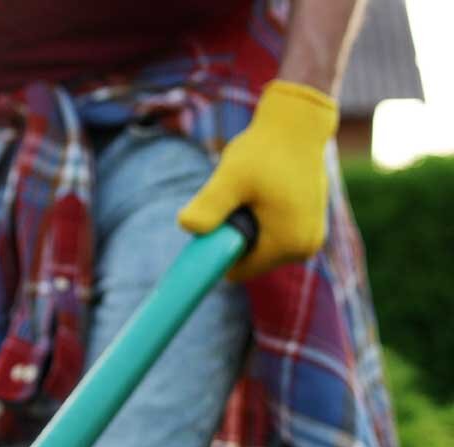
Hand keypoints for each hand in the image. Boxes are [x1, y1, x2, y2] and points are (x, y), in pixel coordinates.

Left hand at [177, 80, 337, 280]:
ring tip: (251, 193)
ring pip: (257, 246)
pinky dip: (257, 219)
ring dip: (244, 225)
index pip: (237, 271)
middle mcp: (305, 249)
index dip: (216, 250)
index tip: (211, 219)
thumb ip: (210, 205)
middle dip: (232, 234)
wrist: (296, 126)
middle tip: (234, 198)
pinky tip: (261, 192)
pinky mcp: (308, 227)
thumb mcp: (231, 178)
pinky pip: (269, 234)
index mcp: (289, 245)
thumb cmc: (264, 150)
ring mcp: (310, 238)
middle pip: (248, 260)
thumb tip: (187, 227)